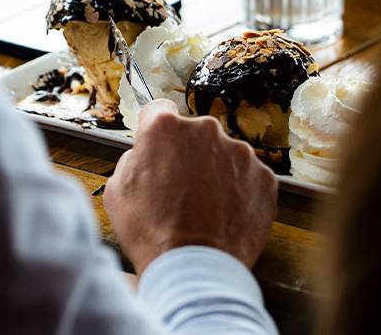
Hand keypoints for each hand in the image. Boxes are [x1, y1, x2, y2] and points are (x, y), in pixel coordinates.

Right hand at [103, 100, 277, 274]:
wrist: (196, 269)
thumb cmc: (152, 233)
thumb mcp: (117, 190)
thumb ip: (134, 158)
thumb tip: (146, 152)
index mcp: (166, 128)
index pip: (159, 110)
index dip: (155, 127)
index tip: (159, 141)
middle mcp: (206, 130)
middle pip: (195, 134)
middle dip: (188, 154)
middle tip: (181, 187)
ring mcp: (239, 152)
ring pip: (224, 154)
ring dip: (215, 172)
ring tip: (205, 207)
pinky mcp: (263, 175)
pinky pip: (247, 176)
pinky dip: (238, 190)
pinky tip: (224, 214)